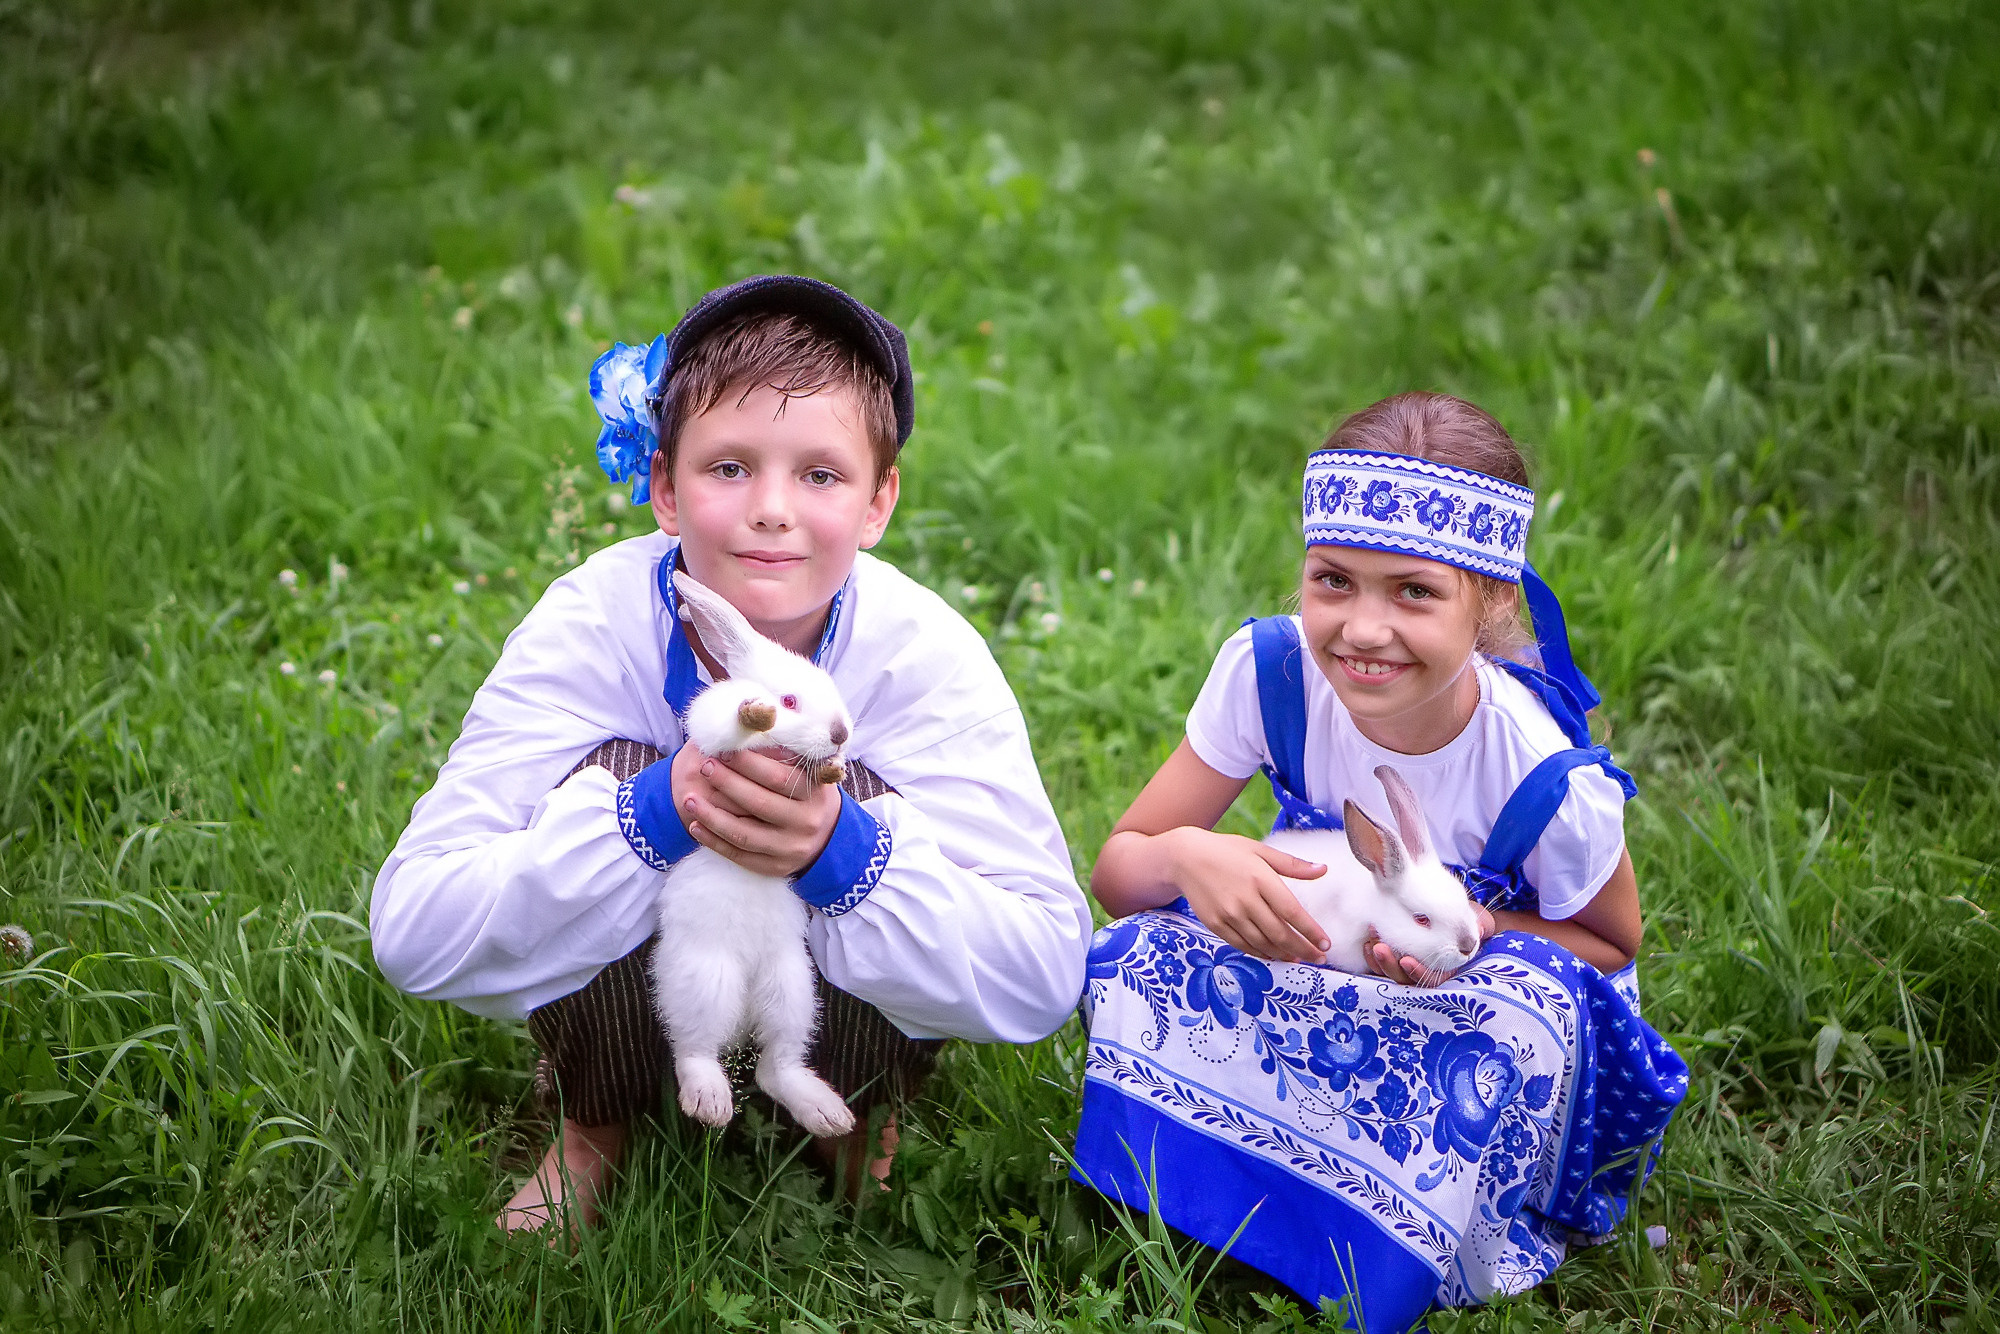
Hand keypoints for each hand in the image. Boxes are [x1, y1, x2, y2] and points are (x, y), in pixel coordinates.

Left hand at [671, 742, 841, 877]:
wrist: (830, 837)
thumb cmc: (809, 794)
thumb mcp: (809, 771)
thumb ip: (785, 753)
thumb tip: (748, 726)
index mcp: (815, 793)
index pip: (777, 777)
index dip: (747, 763)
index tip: (723, 750)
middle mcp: (806, 822)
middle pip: (758, 803)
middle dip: (727, 783)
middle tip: (705, 767)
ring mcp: (791, 848)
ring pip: (744, 834)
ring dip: (712, 816)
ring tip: (690, 800)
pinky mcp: (776, 867)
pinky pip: (739, 855)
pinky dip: (714, 841)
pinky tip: (695, 826)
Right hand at [1163, 827, 1330, 963]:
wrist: (1185, 857)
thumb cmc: (1226, 851)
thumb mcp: (1260, 850)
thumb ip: (1292, 864)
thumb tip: (1323, 870)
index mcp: (1260, 878)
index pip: (1292, 912)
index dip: (1311, 932)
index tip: (1326, 944)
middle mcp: (1245, 899)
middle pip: (1280, 934)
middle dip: (1303, 949)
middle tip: (1319, 958)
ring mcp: (1228, 914)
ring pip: (1262, 943)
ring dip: (1284, 955)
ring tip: (1299, 958)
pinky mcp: (1215, 924)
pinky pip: (1242, 945)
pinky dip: (1261, 953)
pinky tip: (1273, 955)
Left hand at [1366, 904, 1496, 986]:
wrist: (1453, 911)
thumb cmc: (1467, 920)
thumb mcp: (1478, 922)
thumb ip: (1479, 928)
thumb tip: (1478, 931)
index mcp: (1446, 970)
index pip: (1430, 980)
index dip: (1418, 974)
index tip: (1407, 961)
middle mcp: (1424, 971)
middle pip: (1403, 979)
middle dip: (1390, 966)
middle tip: (1380, 948)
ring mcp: (1406, 965)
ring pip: (1388, 972)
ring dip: (1377, 959)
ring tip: (1372, 941)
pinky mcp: (1393, 956)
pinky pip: (1378, 963)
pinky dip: (1371, 955)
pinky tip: (1368, 941)